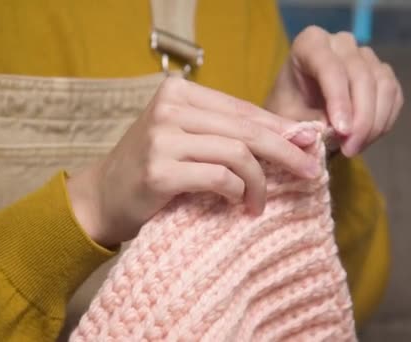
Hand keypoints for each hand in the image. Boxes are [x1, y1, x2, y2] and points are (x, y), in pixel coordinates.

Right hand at [67, 77, 320, 246]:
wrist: (102, 197)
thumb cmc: (153, 169)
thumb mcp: (187, 139)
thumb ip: (226, 133)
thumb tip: (290, 137)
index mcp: (179, 93)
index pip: (242, 109)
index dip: (279, 128)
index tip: (307, 145)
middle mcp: (169, 108)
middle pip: (245, 128)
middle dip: (285, 151)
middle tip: (309, 171)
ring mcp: (162, 138)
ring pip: (237, 153)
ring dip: (258, 181)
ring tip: (259, 202)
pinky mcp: (159, 170)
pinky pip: (219, 178)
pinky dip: (236, 191)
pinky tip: (237, 202)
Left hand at [265, 26, 403, 156]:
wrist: (299, 109)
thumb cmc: (289, 109)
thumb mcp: (289, 118)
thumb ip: (310, 122)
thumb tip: (337, 130)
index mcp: (310, 43)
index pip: (331, 67)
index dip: (339, 100)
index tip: (342, 131)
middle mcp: (341, 43)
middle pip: (361, 76)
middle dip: (360, 118)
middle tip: (349, 148)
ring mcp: (365, 55)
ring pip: (383, 85)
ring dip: (375, 122)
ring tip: (355, 147)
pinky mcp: (381, 72)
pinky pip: (394, 95)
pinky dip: (385, 120)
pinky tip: (367, 139)